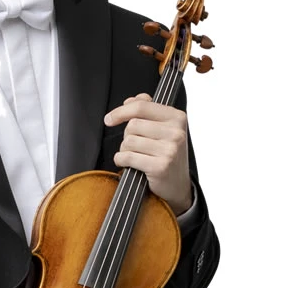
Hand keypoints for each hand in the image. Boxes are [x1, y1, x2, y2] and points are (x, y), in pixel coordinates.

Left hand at [104, 93, 191, 215]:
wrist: (178, 186)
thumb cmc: (167, 154)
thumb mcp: (163, 128)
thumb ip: (147, 109)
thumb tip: (130, 100)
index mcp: (177, 117)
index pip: (141, 106)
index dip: (121, 111)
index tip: (109, 119)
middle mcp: (176, 132)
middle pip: (133, 125)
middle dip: (128, 136)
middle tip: (138, 146)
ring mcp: (170, 149)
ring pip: (129, 141)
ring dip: (125, 150)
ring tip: (137, 156)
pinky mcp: (161, 166)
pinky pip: (128, 157)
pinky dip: (122, 160)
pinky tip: (130, 164)